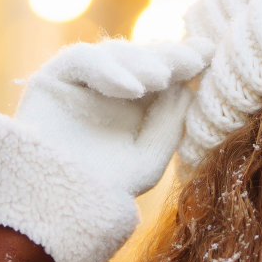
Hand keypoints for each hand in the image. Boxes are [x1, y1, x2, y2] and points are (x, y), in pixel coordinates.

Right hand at [14, 37, 213, 196]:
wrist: (55, 208)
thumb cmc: (102, 192)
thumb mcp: (148, 159)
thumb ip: (169, 124)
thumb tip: (189, 88)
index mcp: (134, 106)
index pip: (161, 73)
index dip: (184, 61)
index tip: (209, 53)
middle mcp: (107, 90)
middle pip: (140, 58)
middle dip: (168, 56)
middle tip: (193, 57)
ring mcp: (79, 83)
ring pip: (114, 54)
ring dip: (141, 62)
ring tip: (162, 79)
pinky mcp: (51, 79)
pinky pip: (82, 61)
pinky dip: (109, 69)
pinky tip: (134, 88)